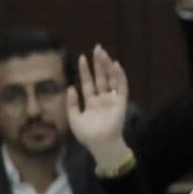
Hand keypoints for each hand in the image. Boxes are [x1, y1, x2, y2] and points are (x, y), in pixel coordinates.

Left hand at [67, 45, 131, 168]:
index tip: (82, 57)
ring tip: (103, 53)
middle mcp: (102, 100)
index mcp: (92, 103)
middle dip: (99, 63)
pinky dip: (120, 76)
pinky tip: (116, 65)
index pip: (89, 83)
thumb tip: (71, 87)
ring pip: (110, 79)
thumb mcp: (73, 118)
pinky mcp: (120, 103)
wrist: (100, 145)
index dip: (85, 70)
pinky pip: (121, 87)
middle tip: (97, 48)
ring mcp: (112, 101)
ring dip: (107, 66)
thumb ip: (71, 103)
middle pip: (101, 77)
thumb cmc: (87, 136)